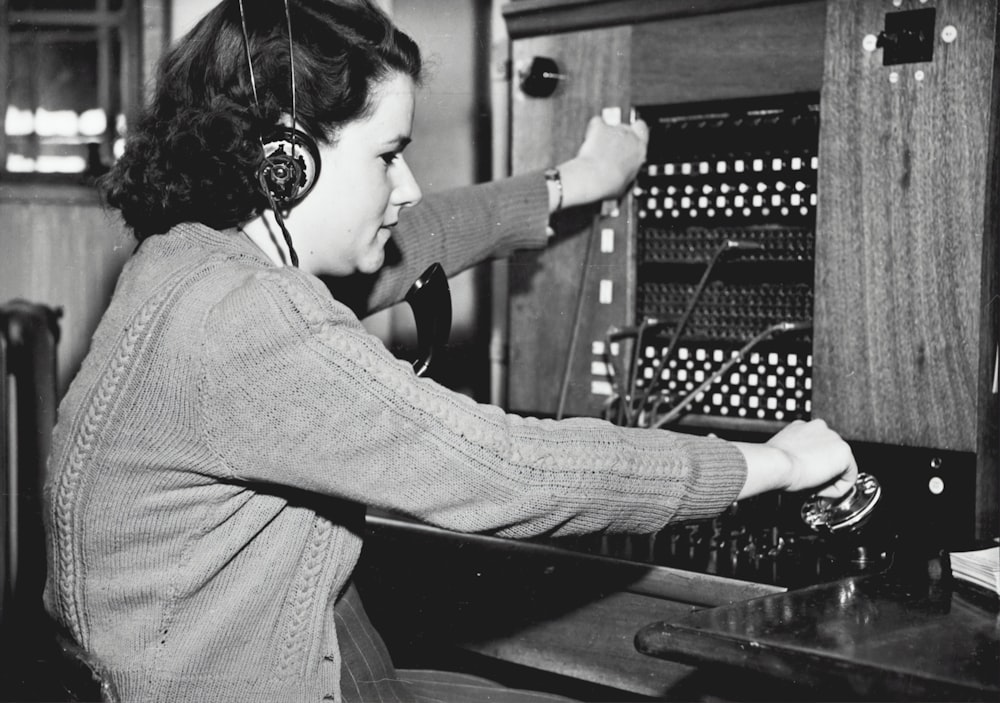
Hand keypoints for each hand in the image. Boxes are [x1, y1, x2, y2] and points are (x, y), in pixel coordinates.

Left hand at [555, 115, 648, 209]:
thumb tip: (624, 176)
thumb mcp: (626, 183)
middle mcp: (630, 137)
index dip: (636, 133)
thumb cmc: (609, 184)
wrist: (594, 178)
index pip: (643, 131)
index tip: (630, 140)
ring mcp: (615, 131)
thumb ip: (628, 171)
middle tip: (611, 149)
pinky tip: (590, 138)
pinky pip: (597, 122)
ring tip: (597, 148)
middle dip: (619, 136)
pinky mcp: (600, 128)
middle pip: (627, 128)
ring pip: (612, 125)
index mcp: (640, 151)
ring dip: (606, 134)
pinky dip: (593, 128)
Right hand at [734, 419, 856, 500]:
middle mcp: (820, 427)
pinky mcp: (844, 452)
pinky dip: (838, 488)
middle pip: (830, 455)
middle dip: (823, 472)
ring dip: (830, 479)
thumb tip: (795, 466)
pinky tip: (822, 490)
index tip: (804, 476)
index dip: (811, 465)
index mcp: (803, 426)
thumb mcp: (781, 452)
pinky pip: (849, 477)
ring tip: (813, 487)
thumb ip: (792, 454)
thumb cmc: (772, 462)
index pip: (817, 447)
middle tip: (809, 484)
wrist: (775, 463)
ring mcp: (834, 438)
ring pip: (841, 466)